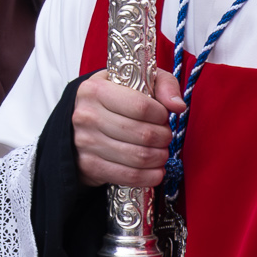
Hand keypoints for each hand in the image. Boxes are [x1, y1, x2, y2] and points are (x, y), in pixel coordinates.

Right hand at [73, 66, 184, 188]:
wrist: (77, 122)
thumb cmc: (112, 100)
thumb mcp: (135, 80)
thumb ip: (163, 84)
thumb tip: (178, 106)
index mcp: (96, 90)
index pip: (141, 107)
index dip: (161, 115)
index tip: (162, 116)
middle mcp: (88, 115)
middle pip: (143, 134)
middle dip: (164, 138)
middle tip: (164, 136)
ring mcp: (86, 142)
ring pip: (139, 157)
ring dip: (159, 158)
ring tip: (161, 152)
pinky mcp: (90, 165)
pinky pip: (129, 176)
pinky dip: (150, 177)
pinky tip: (156, 171)